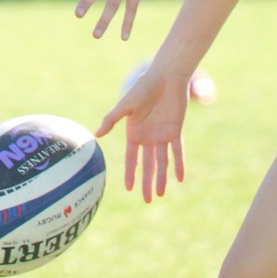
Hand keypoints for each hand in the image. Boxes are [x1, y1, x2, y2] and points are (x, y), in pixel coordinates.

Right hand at [95, 61, 190, 201]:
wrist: (165, 77)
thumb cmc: (143, 87)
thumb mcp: (125, 105)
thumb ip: (112, 120)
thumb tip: (96, 134)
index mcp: (134, 132)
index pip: (132, 158)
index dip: (131, 173)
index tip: (129, 189)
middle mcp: (147, 137)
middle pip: (147, 165)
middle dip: (146, 182)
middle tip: (147, 200)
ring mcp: (162, 135)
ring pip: (162, 162)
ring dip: (161, 178)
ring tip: (160, 194)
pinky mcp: (175, 131)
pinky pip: (177, 151)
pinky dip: (179, 164)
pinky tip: (180, 178)